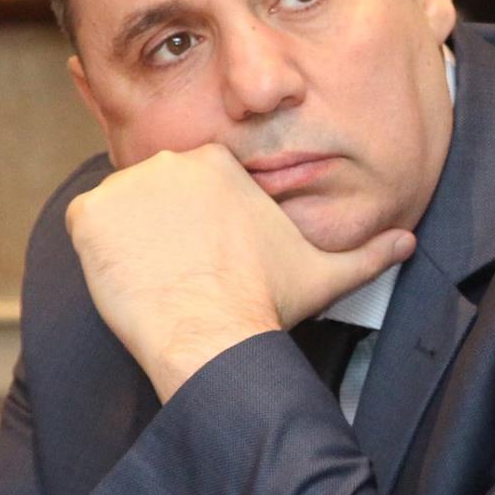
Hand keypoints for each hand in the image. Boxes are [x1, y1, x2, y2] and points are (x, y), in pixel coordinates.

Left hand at [65, 146, 414, 399]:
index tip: (209, 259)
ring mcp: (126, 184)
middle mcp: (171, 160)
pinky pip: (86, 226)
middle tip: (183, 273)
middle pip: (154, 194)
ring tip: (159, 279)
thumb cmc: (266, 302)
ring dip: (131, 241)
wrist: (214, 335)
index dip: (197, 227)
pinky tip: (130, 277)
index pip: (192, 186)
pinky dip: (100, 252)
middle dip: (163, 230)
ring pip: (121, 211)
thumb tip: (408, 245)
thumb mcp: (326, 272)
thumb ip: (369, 253)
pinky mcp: (89, 214)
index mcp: (219, 163)